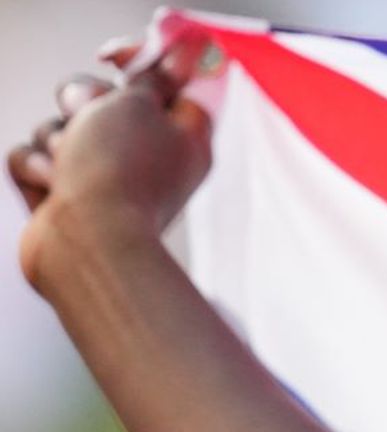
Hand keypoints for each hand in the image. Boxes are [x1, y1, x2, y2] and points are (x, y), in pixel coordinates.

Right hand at [10, 37, 215, 288]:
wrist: (86, 245)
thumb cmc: (118, 174)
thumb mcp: (140, 105)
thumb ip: (151, 77)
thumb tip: (176, 59)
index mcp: (181, 135)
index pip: (165, 82)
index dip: (138, 62)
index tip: (113, 59)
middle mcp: (144, 155)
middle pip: (100, 99)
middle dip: (83, 101)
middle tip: (87, 117)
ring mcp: (102, 177)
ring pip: (59, 127)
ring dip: (56, 138)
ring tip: (68, 165)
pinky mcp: (63, 195)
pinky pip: (33, 158)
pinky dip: (36, 169)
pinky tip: (52, 189)